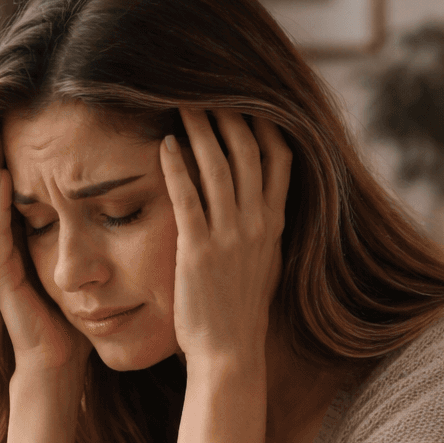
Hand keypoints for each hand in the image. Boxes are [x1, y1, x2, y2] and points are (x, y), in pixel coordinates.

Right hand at [0, 132, 92, 382]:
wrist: (63, 364)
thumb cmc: (89, 322)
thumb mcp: (104, 267)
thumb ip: (116, 236)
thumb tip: (153, 200)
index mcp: (42, 239)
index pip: (38, 187)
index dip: (40, 154)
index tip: (53, 116)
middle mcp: (18, 245)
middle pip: (13, 188)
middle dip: (17, 150)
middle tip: (18, 108)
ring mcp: (5, 260)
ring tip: (2, 128)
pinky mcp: (2, 277)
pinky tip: (3, 176)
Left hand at [159, 108, 291, 368]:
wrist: (230, 353)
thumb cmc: (240, 312)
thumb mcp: (264, 264)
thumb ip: (263, 229)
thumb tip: (261, 202)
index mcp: (273, 225)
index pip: (279, 158)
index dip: (263, 123)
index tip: (246, 99)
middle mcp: (256, 224)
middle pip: (247, 151)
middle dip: (228, 115)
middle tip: (206, 89)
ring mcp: (229, 236)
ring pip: (217, 167)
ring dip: (200, 130)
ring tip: (182, 104)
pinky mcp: (198, 250)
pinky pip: (187, 198)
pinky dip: (176, 167)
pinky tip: (165, 145)